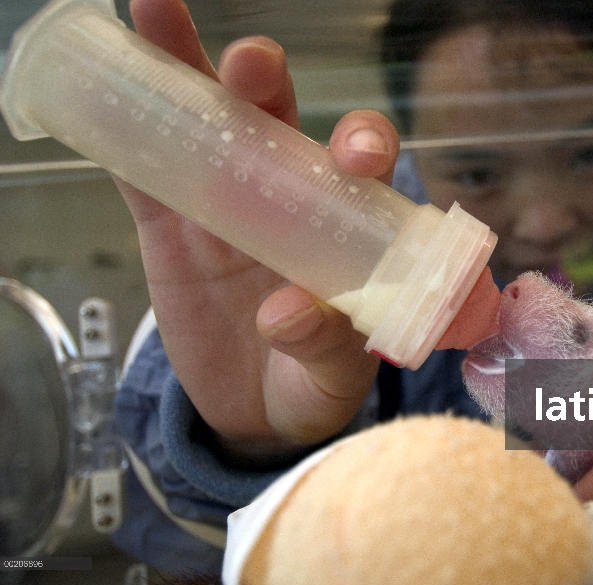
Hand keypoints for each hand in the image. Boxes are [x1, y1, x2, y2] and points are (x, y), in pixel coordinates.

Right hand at [118, 0, 400, 465]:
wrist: (251, 414)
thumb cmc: (310, 387)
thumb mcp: (332, 382)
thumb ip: (327, 349)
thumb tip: (289, 313)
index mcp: (344, 225)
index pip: (360, 164)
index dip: (362, 143)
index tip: (355, 154)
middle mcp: (289, 196)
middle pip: (281, 117)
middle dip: (267, 81)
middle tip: (250, 67)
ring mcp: (227, 201)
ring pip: (207, 119)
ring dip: (188, 65)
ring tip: (158, 12)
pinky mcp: (170, 222)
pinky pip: (143, 165)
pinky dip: (124, 123)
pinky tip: (107, 79)